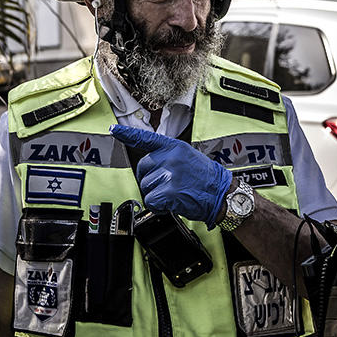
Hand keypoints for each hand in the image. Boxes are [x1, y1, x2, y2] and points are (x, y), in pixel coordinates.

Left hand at [110, 124, 231, 224]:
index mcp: (174, 147)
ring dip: (156, 194)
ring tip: (173, 194)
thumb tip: (150, 165)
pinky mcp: (169, 191)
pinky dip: (158, 206)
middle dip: (150, 180)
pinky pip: (151, 200)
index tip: (114, 130)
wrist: (222, 194)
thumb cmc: (206, 178)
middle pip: (143, 168)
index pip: (146, 138)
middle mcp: (171, 157)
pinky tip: (171, 204)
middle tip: (166, 186)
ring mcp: (170, 174)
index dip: (127, 134)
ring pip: (146, 186)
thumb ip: (169, 156)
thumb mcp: (188, 157)